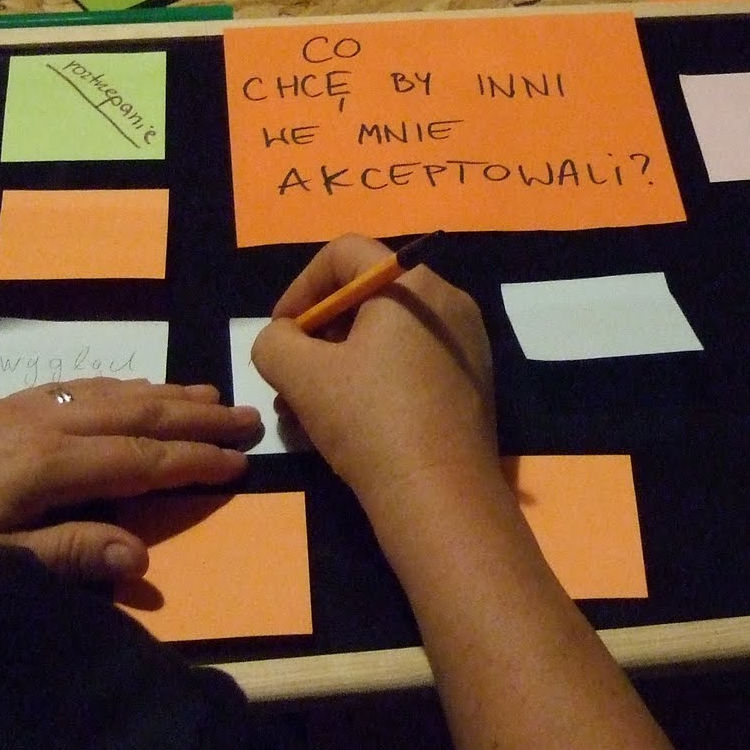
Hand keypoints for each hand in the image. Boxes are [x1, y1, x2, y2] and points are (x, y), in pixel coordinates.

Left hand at [0, 379, 259, 581]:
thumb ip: (65, 553)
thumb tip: (139, 556)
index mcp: (48, 465)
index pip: (141, 459)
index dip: (194, 460)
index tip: (242, 461)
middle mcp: (45, 423)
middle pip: (137, 412)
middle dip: (197, 415)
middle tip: (249, 414)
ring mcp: (22, 407)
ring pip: (111, 391)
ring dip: (166, 392)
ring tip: (210, 391)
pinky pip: (79, 385)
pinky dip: (121, 384)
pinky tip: (132, 388)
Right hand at [252, 234, 493, 511]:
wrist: (441, 495)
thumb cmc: (370, 421)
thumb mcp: (301, 375)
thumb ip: (275, 341)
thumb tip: (283, 338)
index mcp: (414, 284)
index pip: (344, 254)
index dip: (300, 286)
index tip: (281, 331)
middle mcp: (450, 300)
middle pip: (369, 295)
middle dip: (320, 332)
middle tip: (292, 374)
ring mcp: (469, 342)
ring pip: (390, 334)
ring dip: (343, 361)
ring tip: (311, 406)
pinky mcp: (475, 381)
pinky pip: (415, 360)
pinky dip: (378, 377)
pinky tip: (353, 421)